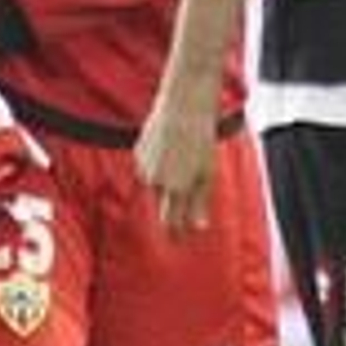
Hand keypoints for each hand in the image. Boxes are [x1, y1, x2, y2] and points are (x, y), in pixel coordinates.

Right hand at [135, 89, 218, 233]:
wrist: (184, 105)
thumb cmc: (201, 138)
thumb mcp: (208, 173)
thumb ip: (200, 202)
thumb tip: (198, 227)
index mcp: (176, 188)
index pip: (172, 222)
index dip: (176, 233)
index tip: (179, 240)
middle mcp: (156, 181)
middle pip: (162, 206)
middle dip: (171, 211)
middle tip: (180, 209)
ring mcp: (144, 166)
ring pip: (154, 186)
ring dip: (165, 185)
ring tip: (180, 166)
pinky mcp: (138, 152)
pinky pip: (147, 169)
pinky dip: (157, 167)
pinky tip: (169, 153)